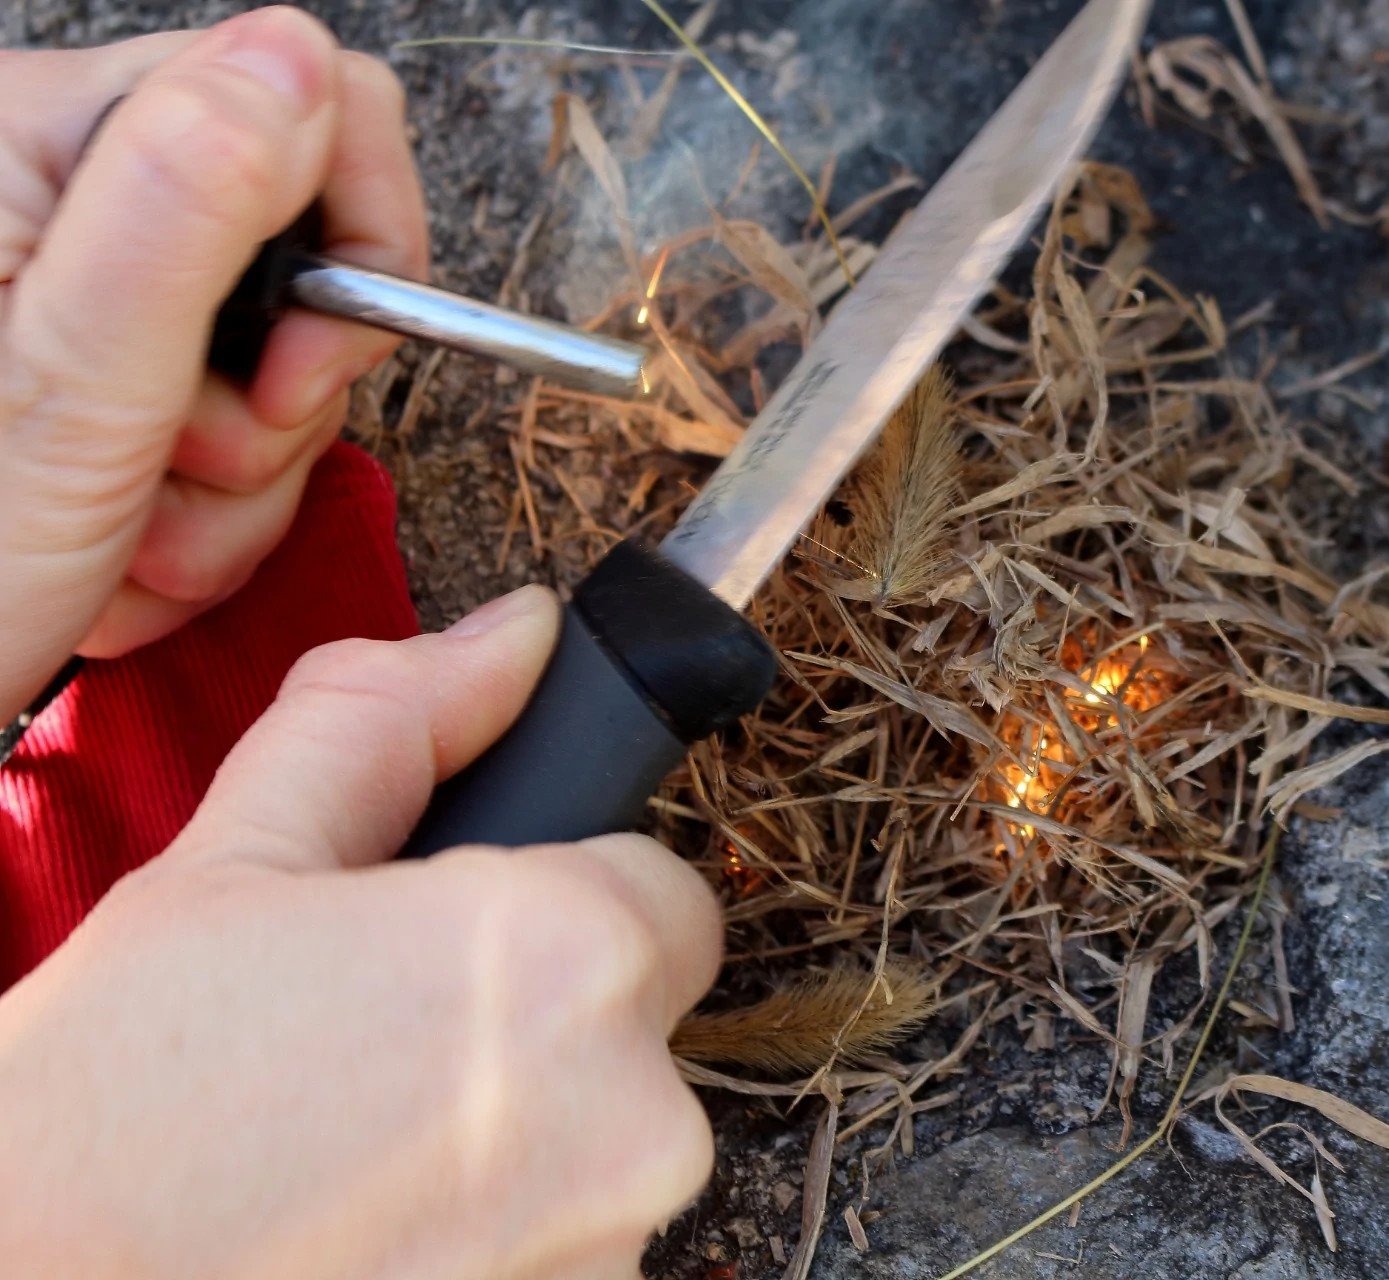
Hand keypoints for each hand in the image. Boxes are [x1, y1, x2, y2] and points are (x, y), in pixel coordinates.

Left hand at [0, 7, 427, 721]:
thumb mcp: (73, 388)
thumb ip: (187, 204)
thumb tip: (299, 61)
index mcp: (37, 144)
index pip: (310, 101)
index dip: (360, 241)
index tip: (304, 368)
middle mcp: (59, 195)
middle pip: (307, 249)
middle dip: (284, 397)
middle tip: (188, 464)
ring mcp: (84, 289)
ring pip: (279, 355)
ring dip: (241, 479)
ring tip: (137, 530)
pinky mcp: (99, 366)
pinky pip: (234, 422)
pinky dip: (206, 509)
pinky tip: (126, 542)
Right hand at [0, 586, 722, 1277]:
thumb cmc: (108, 1105)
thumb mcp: (235, 861)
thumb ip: (394, 723)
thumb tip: (513, 636)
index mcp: (567, 954)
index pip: (666, 892)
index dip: (562, 903)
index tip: (463, 942)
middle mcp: (636, 1115)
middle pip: (641, 1030)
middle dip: (541, 1026)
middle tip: (382, 1051)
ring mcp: (611, 1251)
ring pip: (610, 1150)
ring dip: (521, 1144)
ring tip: (359, 1156)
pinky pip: (572, 1248)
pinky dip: (499, 1238)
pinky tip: (377, 1233)